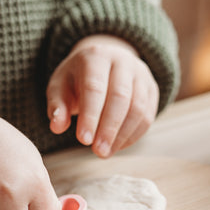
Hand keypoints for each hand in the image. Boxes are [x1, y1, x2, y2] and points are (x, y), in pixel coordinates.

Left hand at [46, 35, 158, 156]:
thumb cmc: (77, 79)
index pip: (94, 88)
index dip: (90, 116)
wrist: (103, 63)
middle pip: (120, 97)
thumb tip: (57, 126)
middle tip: (98, 152)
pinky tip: (118, 146)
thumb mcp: (59, 87)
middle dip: (109, 128)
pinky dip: (134, 135)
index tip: (84, 140)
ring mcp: (141, 74)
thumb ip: (57, 106)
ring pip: (138, 107)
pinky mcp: (152, 89)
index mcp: (95, 57)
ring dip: (123, 135)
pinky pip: (148, 115)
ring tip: (106, 152)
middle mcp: (122, 61)